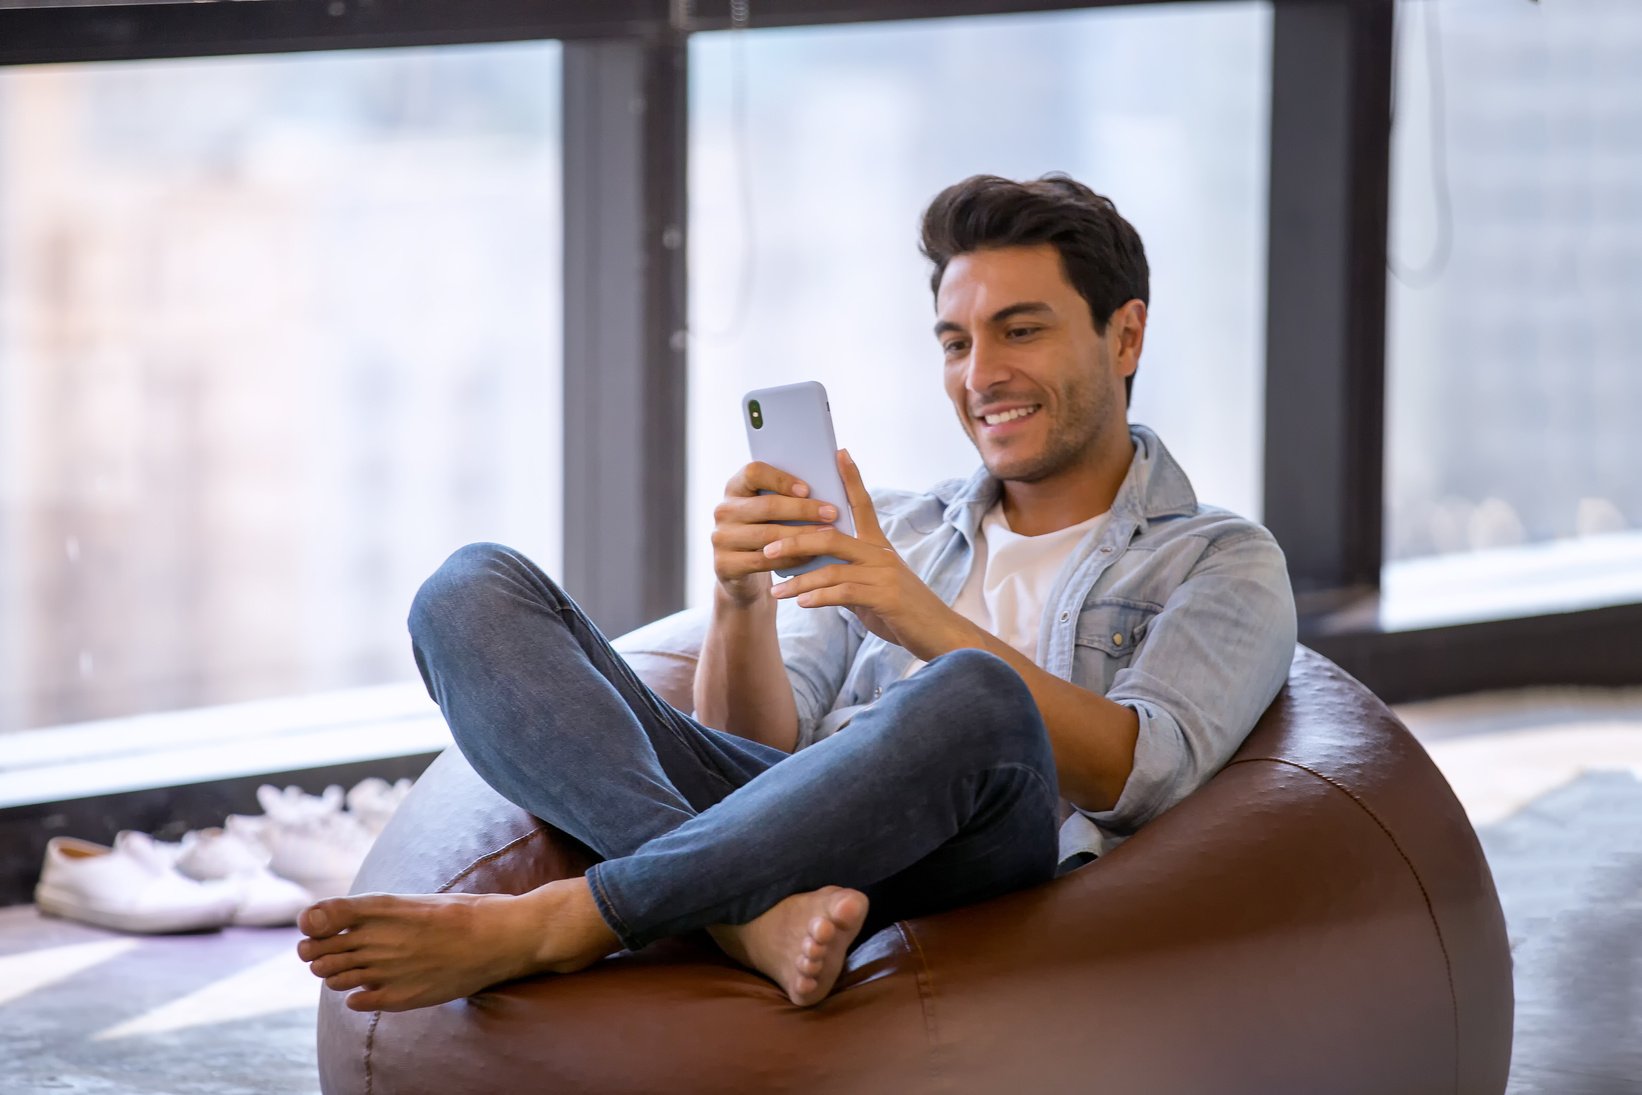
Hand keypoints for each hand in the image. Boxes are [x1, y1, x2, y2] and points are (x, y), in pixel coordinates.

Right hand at [711, 461, 842, 607]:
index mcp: (735, 487)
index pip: (753, 472)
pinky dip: (791, 558)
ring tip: (827, 535)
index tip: (808, 489)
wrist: (740, 570)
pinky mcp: (724, 564)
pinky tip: (811, 556)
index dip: (781, 479)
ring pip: (768, 535)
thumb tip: (826, 483)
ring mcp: (721, 538)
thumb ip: (785, 495)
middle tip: (831, 513)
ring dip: (802, 535)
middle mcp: (724, 510)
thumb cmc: (765, 530)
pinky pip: (765, 560)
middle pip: (767, 506)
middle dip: (804, 510)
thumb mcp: (768, 510)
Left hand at [765, 450, 957, 656]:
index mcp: (879, 546)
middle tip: (768, 546)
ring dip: (800, 581)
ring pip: (832, 568)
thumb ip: (848, 577)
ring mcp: (885, 574)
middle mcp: (882, 554)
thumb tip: (814, 578)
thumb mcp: (873, 589)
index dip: (851, 478)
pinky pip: (844, 592)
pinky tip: (802, 603)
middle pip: (832, 536)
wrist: (940, 635)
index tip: (839, 453)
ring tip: (776, 591)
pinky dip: (820, 597)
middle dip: (796, 540)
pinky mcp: (886, 597)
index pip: (863, 504)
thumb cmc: (903, 613)